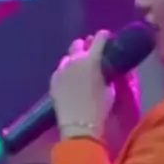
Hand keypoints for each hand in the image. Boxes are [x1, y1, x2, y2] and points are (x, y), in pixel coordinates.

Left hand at [68, 34, 141, 157]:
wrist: (78, 126)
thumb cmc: (99, 109)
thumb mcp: (110, 91)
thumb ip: (108, 75)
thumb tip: (106, 70)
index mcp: (92, 60)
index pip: (99, 38)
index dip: (104, 37)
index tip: (106, 38)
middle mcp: (75, 60)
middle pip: (78, 43)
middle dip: (84, 46)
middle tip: (90, 55)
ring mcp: (61, 70)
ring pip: (67, 58)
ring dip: (74, 60)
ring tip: (78, 70)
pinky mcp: (53, 80)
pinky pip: (60, 71)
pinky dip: (65, 73)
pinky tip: (69, 82)